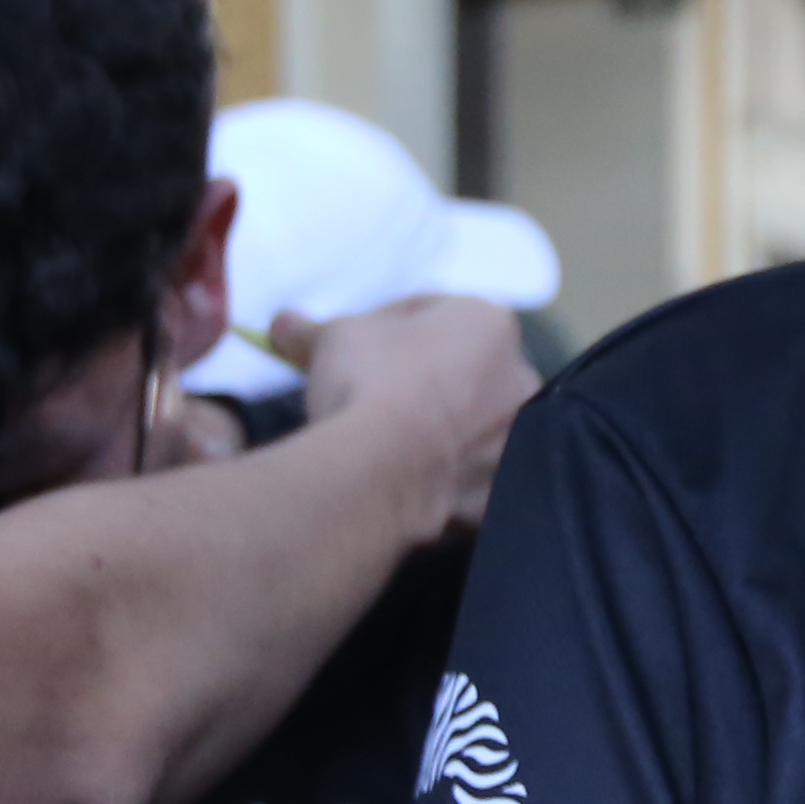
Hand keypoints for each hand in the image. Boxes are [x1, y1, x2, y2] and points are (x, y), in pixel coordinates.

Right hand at [274, 298, 538, 533]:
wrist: (380, 467)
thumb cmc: (367, 379)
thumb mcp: (331, 338)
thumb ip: (312, 328)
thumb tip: (284, 324)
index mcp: (489, 323)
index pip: (432, 312)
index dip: (385, 324)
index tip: (355, 345)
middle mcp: (520, 376)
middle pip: (461, 367)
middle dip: (421, 374)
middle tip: (371, 390)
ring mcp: (517, 438)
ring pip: (471, 422)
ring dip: (438, 424)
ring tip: (387, 437)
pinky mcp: (503, 492)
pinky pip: (469, 475)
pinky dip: (443, 475)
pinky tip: (406, 476)